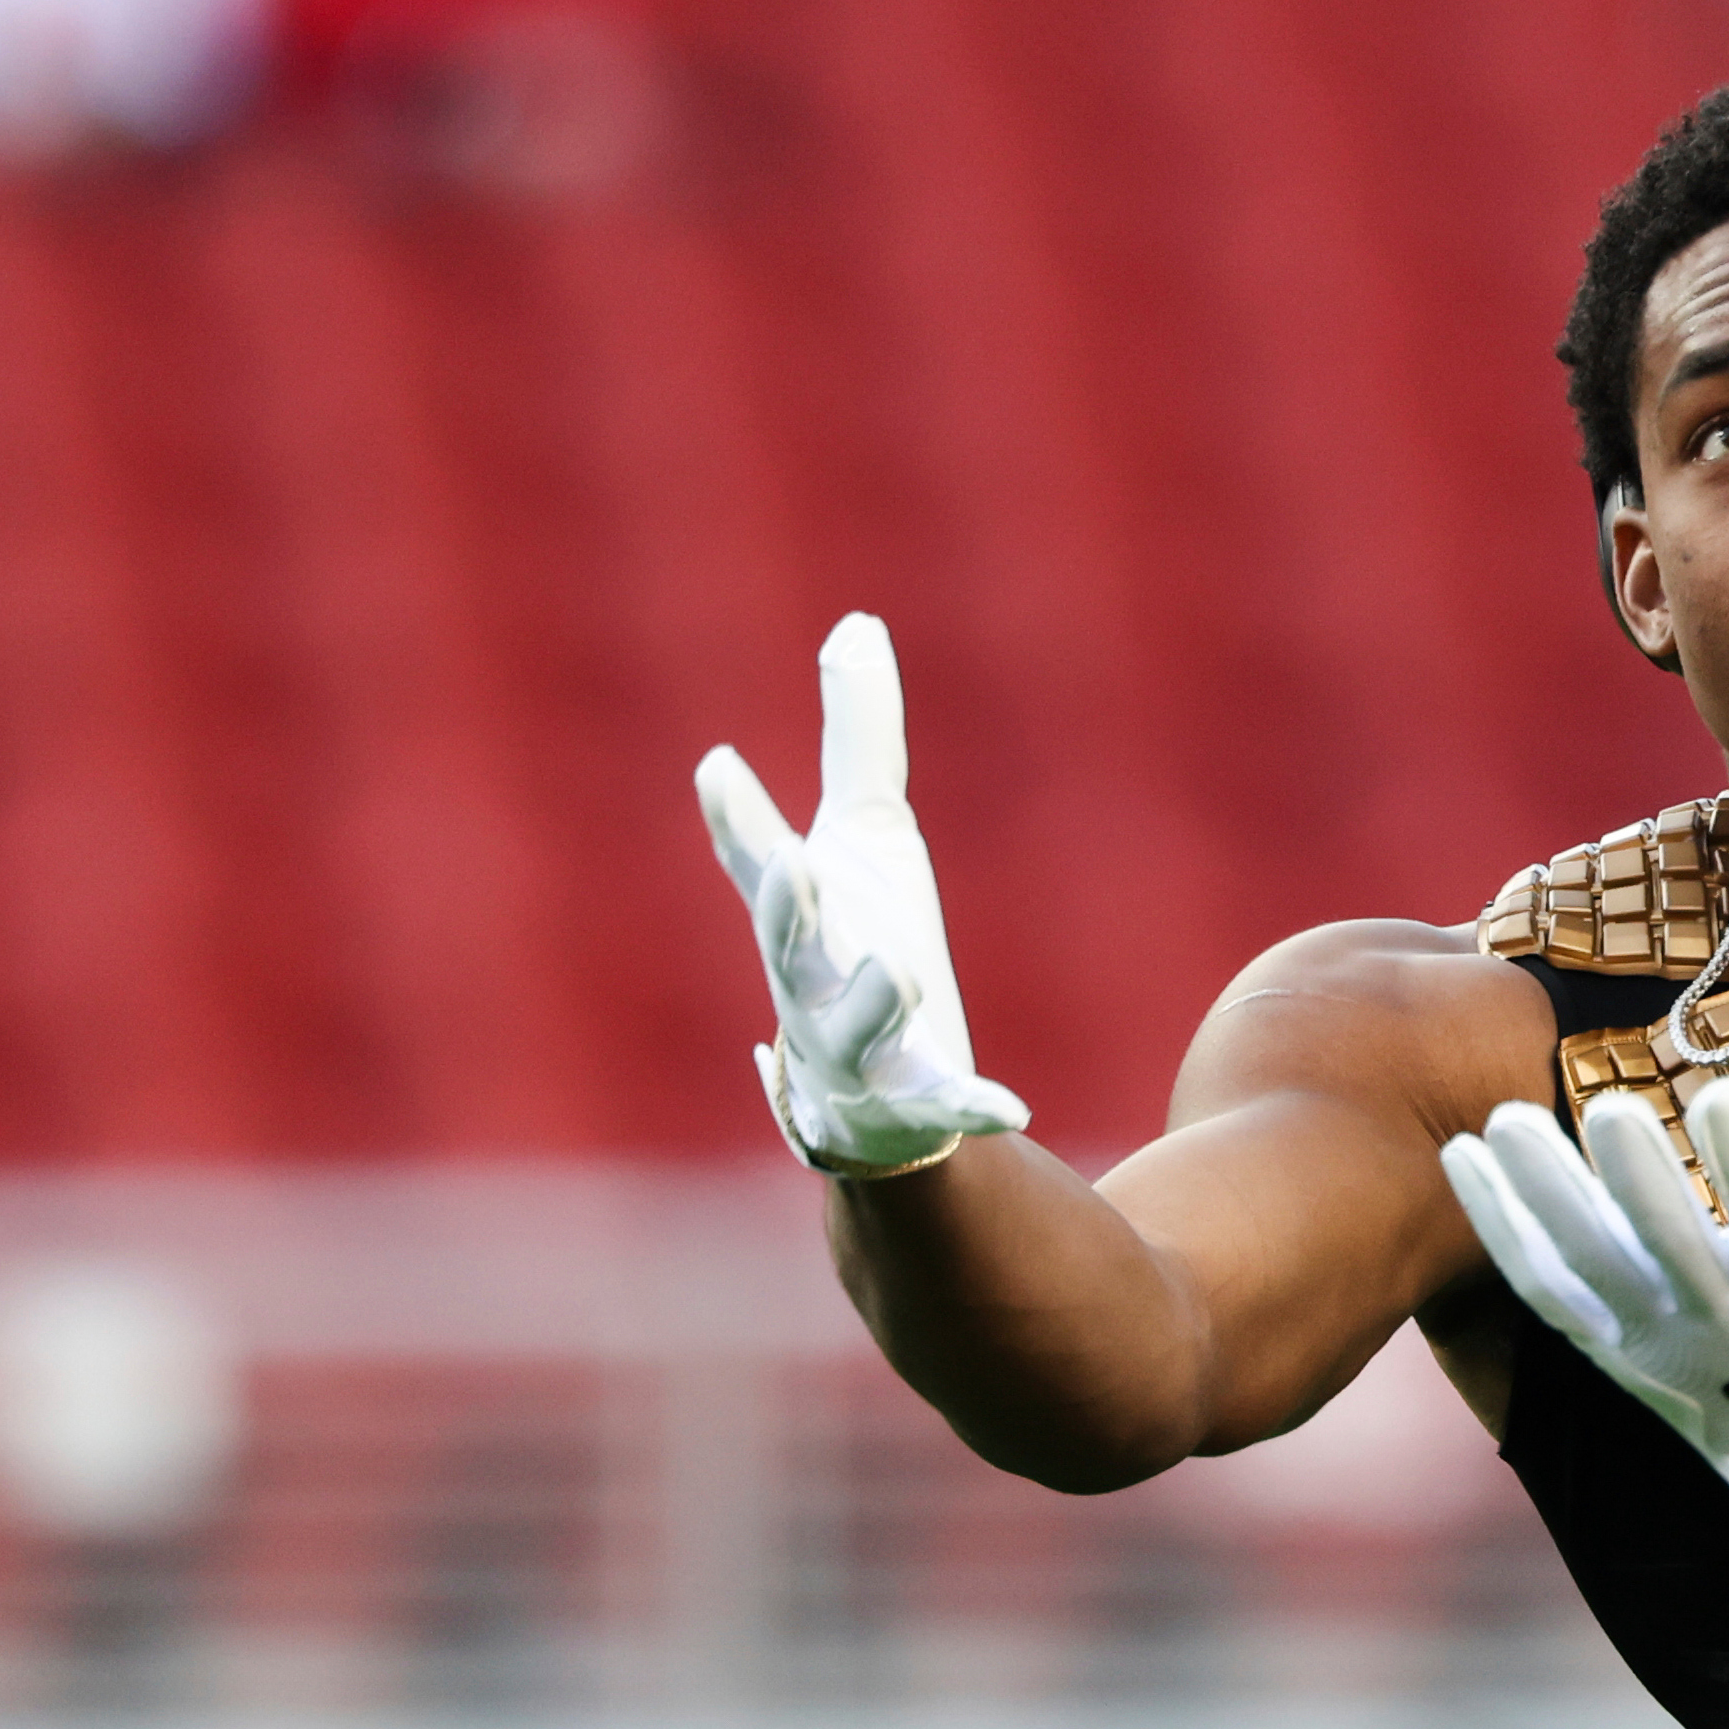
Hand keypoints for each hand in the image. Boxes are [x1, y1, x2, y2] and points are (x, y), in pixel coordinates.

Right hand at [694, 614, 1030, 1177]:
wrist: (868, 1101)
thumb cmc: (855, 947)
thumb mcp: (865, 840)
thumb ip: (858, 740)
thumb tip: (857, 623)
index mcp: (803, 916)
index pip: (762, 862)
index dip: (740, 819)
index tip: (719, 765)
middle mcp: (811, 982)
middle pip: (789, 945)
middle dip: (789, 908)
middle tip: (792, 864)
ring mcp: (859, 1048)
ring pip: (859, 1027)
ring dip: (874, 998)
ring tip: (898, 970)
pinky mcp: (916, 1100)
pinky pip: (944, 1104)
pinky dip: (971, 1103)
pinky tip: (1009, 1106)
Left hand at [1441, 1070, 1728, 1542]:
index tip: (1721, 1090)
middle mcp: (1723, 1328)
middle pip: (1668, 1252)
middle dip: (1633, 1182)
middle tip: (1599, 1104)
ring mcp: (1656, 1345)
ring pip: (1587, 1270)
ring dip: (1540, 1198)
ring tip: (1497, 1120)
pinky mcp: (1611, 1351)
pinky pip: (1543, 1290)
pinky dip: (1501, 1229)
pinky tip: (1465, 1159)